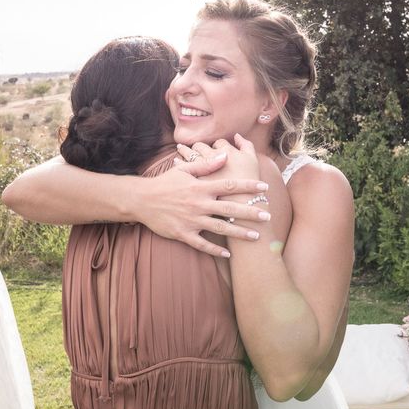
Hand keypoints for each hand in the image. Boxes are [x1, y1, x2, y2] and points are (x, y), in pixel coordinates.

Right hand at [134, 148, 269, 256]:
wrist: (141, 200)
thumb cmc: (164, 183)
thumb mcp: (183, 170)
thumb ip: (205, 164)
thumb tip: (224, 155)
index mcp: (200, 187)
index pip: (229, 185)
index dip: (248, 186)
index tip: (264, 188)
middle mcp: (198, 204)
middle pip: (229, 209)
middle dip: (250, 212)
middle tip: (267, 215)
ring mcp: (191, 221)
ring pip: (220, 228)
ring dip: (239, 233)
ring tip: (255, 236)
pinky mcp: (183, 234)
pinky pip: (201, 244)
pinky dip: (215, 249)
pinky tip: (228, 254)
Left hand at [177, 134, 259, 184]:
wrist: (242, 204)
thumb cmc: (249, 182)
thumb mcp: (252, 160)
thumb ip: (246, 145)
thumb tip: (236, 135)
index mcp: (226, 151)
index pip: (219, 142)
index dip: (218, 145)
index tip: (215, 148)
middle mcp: (212, 158)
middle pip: (201, 146)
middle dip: (198, 146)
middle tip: (195, 146)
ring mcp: (202, 168)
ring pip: (189, 155)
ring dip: (185, 151)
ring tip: (180, 149)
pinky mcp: (194, 180)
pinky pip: (182, 167)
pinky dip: (179, 163)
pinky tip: (176, 162)